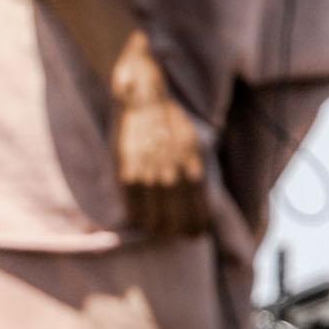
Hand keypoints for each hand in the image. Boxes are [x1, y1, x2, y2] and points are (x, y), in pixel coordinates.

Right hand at [111, 39, 210, 238]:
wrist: (143, 96)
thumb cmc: (172, 118)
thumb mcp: (197, 143)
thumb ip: (198, 173)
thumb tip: (202, 201)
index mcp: (194, 170)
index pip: (199, 217)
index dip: (197, 228)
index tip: (195, 230)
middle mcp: (172, 177)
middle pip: (177, 226)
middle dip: (179, 232)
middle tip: (178, 231)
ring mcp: (147, 178)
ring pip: (155, 224)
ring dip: (158, 228)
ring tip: (159, 225)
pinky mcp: (126, 176)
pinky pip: (134, 212)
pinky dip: (139, 218)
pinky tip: (142, 214)